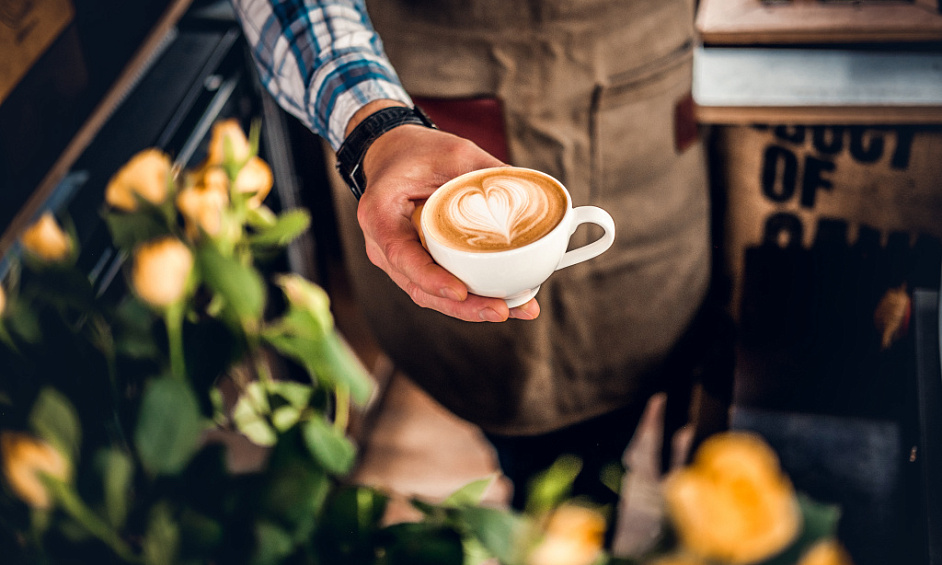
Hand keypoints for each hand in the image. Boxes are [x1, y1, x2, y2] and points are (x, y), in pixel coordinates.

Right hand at [355, 121, 539, 321]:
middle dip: (462, 307)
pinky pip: (439, 288)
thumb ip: (488, 172)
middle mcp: (382, 245)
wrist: (395, 155)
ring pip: (430, 295)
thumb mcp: (454, 152)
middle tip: (502, 309)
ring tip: (514, 308)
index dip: (431, 279)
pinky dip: (470, 298)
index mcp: (380, 215)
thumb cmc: (418, 152)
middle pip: (419, 288)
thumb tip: (532, 193)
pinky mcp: (416, 265)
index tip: (460, 292)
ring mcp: (397, 261)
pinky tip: (506, 301)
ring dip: (471, 308)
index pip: (402, 256)